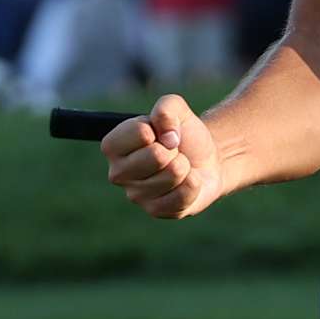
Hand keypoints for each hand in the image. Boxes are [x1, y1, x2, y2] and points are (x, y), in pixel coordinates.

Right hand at [101, 93, 224, 218]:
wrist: (206, 160)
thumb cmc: (183, 134)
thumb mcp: (176, 109)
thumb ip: (166, 108)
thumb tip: (168, 136)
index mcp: (113, 145)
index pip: (141, 133)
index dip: (161, 129)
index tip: (161, 134)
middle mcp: (117, 173)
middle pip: (157, 156)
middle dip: (175, 150)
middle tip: (173, 152)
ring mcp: (135, 195)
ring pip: (174, 174)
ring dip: (185, 166)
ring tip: (180, 166)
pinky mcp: (156, 211)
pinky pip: (184, 194)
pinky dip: (194, 183)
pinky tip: (186, 182)